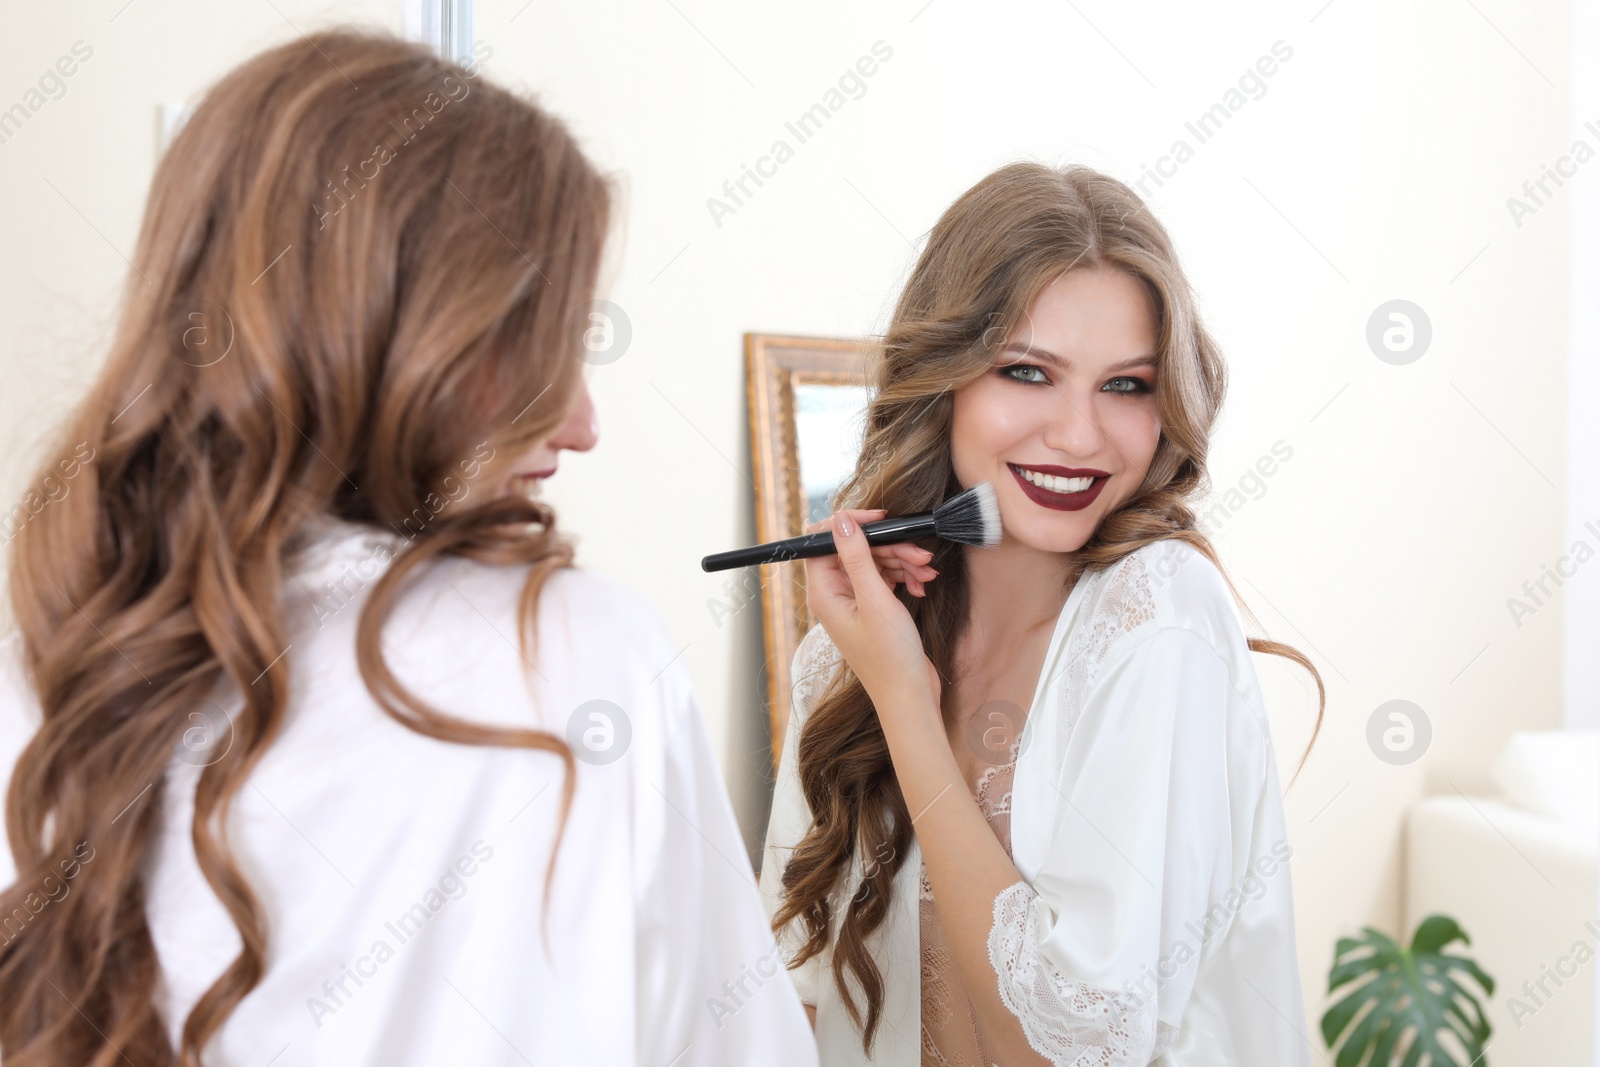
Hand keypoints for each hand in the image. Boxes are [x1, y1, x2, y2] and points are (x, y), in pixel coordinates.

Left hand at [802, 509, 942, 714]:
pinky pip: (886, 579)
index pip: (824, 541)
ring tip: (926, 571)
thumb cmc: (890, 658)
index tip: (881, 520)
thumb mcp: (875, 601)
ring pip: (875, 562)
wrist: (910, 696)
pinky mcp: (873, 609)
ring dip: (903, 561)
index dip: (851, 525)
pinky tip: (923, 585)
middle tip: (919, 553)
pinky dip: (905, 577)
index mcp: (824, 593)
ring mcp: (854, 602)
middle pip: (856, 550)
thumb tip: (841, 520)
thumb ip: (858, 557)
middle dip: (889, 546)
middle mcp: (834, 595)